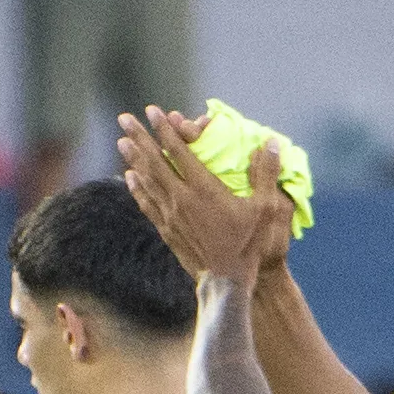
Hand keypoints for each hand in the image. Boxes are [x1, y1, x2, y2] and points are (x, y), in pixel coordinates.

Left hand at [116, 106, 290, 287]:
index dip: (165, 129)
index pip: (179, 151)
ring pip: (147, 181)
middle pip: (154, 162)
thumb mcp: (265, 209)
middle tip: (124, 118)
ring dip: (134, 159)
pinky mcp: (167, 231)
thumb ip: (266, 174)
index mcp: (204, 189)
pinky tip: (130, 177)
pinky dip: (137, 188)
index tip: (153, 111)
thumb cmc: (249, 245)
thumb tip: (271, 143)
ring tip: (122, 141)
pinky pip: (147, 204)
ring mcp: (171, 216)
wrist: (226, 283)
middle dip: (139, 137)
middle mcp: (181, 199)